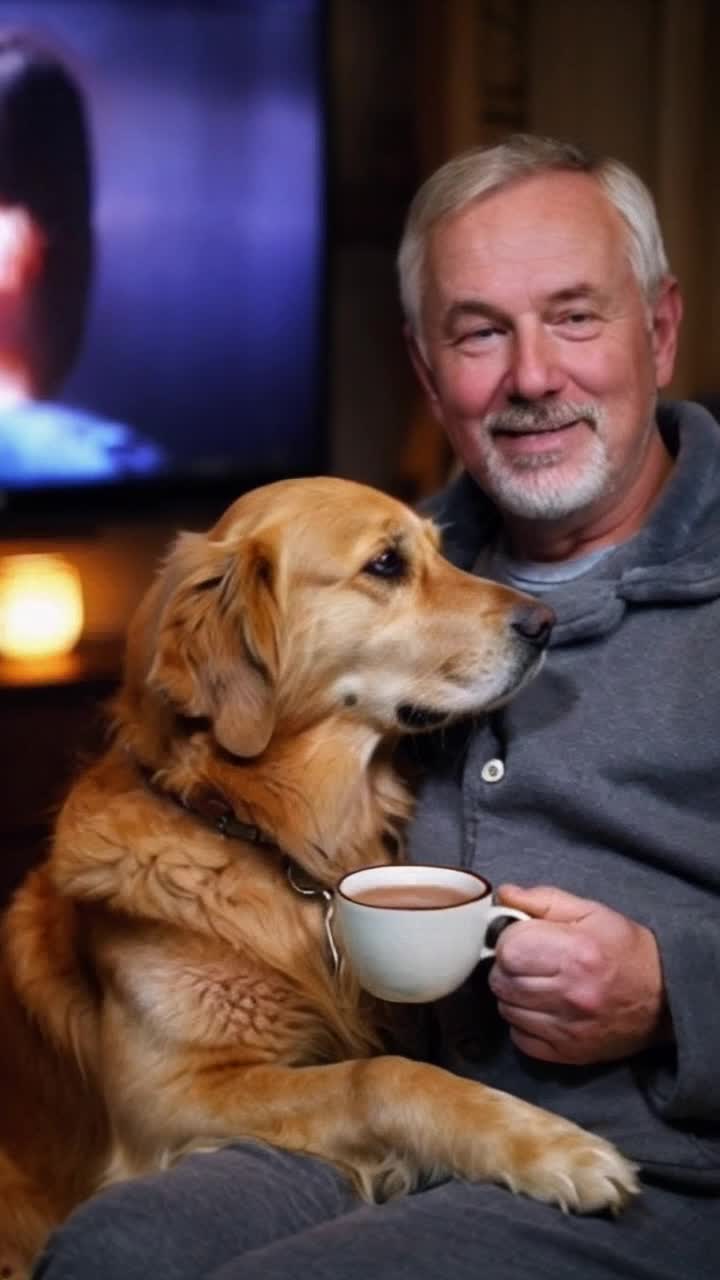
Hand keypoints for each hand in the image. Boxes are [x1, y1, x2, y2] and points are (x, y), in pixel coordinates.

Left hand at [488, 884, 671, 1064]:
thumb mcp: (590, 912)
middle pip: (502, 981)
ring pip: (506, 1010)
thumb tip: (504, 895)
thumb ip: (543, 900)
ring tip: (536, 983)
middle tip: (529, 960)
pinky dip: (523, 1023)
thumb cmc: (625, 949)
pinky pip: (520, 1039)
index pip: (509, 950)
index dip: (509, 940)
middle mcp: (570, 996)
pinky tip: (541, 1008)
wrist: (665, 998)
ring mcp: (568, 1030)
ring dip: (513, 995)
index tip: (523, 938)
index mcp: (575, 954)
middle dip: (508, 966)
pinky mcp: (569, 1054)